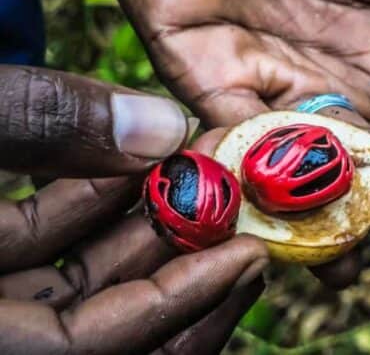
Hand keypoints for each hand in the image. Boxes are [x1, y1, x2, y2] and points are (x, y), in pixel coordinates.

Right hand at [0, 66, 267, 354]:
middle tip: (239, 208)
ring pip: (83, 284)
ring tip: (203, 175)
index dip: (179, 302)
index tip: (247, 255)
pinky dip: (92, 210)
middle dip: (179, 258)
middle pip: (107, 321)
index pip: (94, 346)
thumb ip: (37, 123)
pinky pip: (48, 251)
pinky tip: (135, 163)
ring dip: (145, 227)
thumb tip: (162, 125)